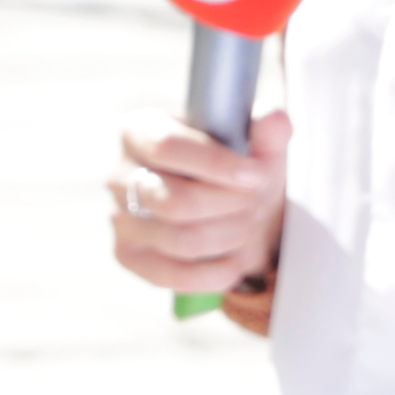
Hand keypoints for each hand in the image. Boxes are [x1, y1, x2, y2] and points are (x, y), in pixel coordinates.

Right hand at [107, 106, 292, 295]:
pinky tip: (235, 258)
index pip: (167, 146)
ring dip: (229, 236)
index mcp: (140, 130)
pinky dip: (217, 272)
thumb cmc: (234, 169)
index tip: (258, 174)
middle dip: (229, 206)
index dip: (218, 165)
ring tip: (247, 225)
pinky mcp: (128, 256)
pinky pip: (175, 275)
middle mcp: (120, 173)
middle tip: (255, 203)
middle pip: (175, 201)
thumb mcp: (254, 143)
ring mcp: (120, 218)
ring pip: (179, 239)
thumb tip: (274, 118)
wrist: (227, 208)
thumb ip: (266, 128)